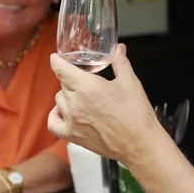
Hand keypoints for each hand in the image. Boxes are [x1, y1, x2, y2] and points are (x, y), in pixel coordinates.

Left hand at [47, 44, 160, 163]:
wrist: (140, 143)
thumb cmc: (136, 114)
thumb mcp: (130, 82)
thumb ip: (120, 62)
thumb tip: (118, 49)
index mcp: (88, 86)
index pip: (60, 69)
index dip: (56, 61)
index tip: (56, 58)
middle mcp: (76, 103)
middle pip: (63, 83)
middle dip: (71, 79)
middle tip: (84, 80)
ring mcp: (72, 120)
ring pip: (59, 100)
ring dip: (67, 96)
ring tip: (81, 96)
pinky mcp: (73, 136)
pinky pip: (53, 124)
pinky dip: (55, 116)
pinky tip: (63, 112)